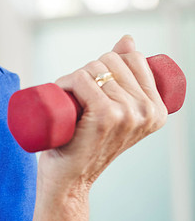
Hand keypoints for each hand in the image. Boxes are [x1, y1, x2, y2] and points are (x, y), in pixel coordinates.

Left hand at [37, 35, 167, 194]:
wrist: (69, 180)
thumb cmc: (86, 143)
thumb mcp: (113, 108)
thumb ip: (125, 74)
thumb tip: (128, 40)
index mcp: (158, 109)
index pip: (132, 59)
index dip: (107, 65)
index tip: (94, 88)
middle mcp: (148, 112)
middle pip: (111, 61)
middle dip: (88, 71)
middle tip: (77, 98)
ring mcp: (128, 114)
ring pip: (93, 69)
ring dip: (72, 79)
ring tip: (68, 103)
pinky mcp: (106, 116)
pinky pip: (82, 79)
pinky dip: (66, 82)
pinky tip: (63, 97)